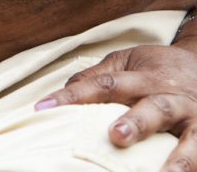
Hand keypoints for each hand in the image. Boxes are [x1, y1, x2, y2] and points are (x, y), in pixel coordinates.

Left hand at [34, 44, 196, 171]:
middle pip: (151, 108)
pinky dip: (193, 167)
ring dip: (178, 157)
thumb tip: (65, 89)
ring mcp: (192, 116)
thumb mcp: (128, 62)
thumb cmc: (158, 68)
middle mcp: (168, 96)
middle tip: (116, 136)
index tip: (43, 108)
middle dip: (135, 123)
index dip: (74, 96)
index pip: (104, 84)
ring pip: (190, 137)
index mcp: (142, 77)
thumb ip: (98, 75)